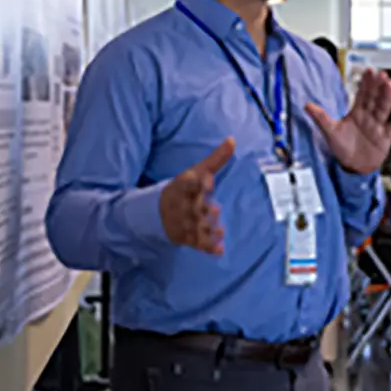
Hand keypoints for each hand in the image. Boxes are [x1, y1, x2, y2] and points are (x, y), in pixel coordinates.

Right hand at [159, 138, 234, 254]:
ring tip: (220, 231)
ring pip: (195, 228)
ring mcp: (183, 223)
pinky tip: (220, 250)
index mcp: (183, 187)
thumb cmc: (184, 189)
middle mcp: (182, 205)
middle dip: (202, 210)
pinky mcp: (186, 238)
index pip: (189, 184)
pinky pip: (197, 244)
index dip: (198, 183)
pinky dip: (207, 248)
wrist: (158, 211)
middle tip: (215, 210)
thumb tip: (233, 139)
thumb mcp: (196, 172)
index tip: (209, 181)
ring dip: (207, 230)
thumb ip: (216, 159)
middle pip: (192, 208)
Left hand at [306, 68, 390, 174]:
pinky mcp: (385, 137)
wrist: (353, 167)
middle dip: (378, 87)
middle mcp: (368, 117)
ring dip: (387, 97)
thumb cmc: (342, 148)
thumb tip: (307, 105)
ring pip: (384, 109)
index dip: (366, 83)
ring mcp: (378, 126)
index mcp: (356, 113)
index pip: (362, 95)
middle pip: (374, 99)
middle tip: (383, 74)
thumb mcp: (330, 132)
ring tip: (390, 85)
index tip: (369, 71)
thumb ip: (321, 118)